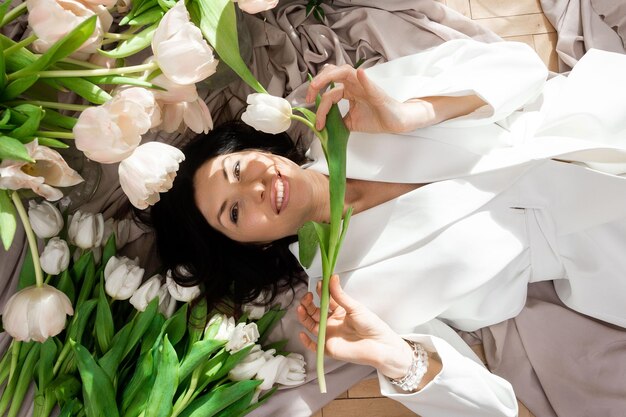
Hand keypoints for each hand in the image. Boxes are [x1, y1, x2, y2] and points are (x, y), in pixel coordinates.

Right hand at [297, 275, 412, 378]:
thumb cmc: (371, 325)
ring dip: (304, 317)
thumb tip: (332, 278)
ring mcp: (328, 334)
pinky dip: (306, 341)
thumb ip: (340, 295)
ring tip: (301, 308)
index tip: (318, 285)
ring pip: (311, 325)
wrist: (379, 345)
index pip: (325, 300)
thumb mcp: (355, 307)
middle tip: (307, 297)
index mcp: (339, 311)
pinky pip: (314, 345)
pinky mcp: (328, 347)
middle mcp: (331, 322)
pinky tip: (302, 334)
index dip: (320, 292)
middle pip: (314, 312)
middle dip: (308, 304)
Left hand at [306, 64, 421, 133]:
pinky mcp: (376, 92)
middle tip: (308, 96)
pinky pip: (368, 82)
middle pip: (332, 73)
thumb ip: (337, 121)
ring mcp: (364, 85)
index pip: (328, 93)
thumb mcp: (350, 122)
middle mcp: (354, 84)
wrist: (393, 123)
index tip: (317, 123)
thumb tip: (323, 128)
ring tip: (318, 84)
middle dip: (317, 82)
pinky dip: (363, 78)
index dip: (319, 106)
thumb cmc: (375, 118)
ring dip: (330, 75)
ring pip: (345, 71)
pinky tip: (359, 74)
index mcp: (347, 90)